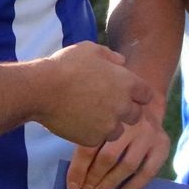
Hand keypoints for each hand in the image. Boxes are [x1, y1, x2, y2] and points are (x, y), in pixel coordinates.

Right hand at [36, 42, 153, 147]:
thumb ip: (111, 56)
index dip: (137, 94)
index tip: (126, 93)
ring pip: (118, 131)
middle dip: (126, 111)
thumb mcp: (91, 49)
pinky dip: (91, 132)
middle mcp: (122, 106)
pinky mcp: (93, 139)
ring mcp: (108, 125)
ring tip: (91, 115)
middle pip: (136, 116)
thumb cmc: (66, 65)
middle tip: (108, 105)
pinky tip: (78, 121)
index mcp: (126, 83)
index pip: (147, 94)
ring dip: (109, 125)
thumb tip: (121, 62)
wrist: (42, 90)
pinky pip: (98, 138)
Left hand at [64, 113, 169, 188]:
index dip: (79, 168)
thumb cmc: (112, 115)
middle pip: (109, 156)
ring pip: (128, 164)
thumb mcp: (97, 117)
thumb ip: (85, 138)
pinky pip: (149, 171)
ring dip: (110, 183)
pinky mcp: (162, 144)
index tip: (72, 186)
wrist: (144, 102)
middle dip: (94, 178)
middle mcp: (131, 122)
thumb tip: (73, 175)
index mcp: (108, 113)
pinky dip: (134, 186)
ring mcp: (148, 133)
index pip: (90, 145)